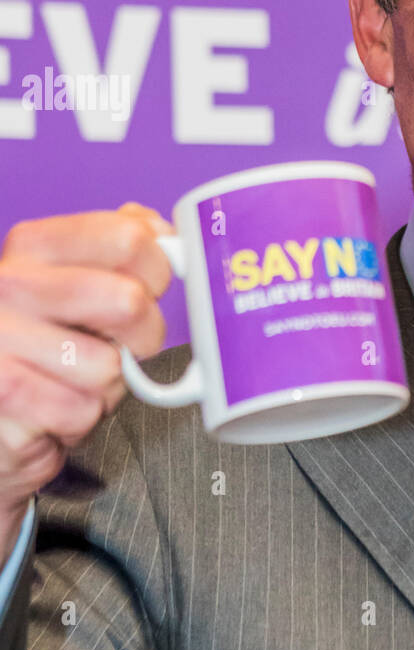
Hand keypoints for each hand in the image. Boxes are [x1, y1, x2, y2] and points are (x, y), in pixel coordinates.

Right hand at [0, 203, 173, 567]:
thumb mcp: (74, 285)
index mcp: (32, 247)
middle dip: (145, 334)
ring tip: (75, 380)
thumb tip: (160, 230)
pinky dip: (81, 419)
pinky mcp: (3, 394)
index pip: (126, 237)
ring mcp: (0, 341)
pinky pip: (82, 410)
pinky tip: (54, 408)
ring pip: (109, 366)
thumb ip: (115, 250)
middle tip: (127, 345)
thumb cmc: (42, 348)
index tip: (155, 285)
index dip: (160, 268)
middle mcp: (8, 286)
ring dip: (108, 386)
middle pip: (128, 300)